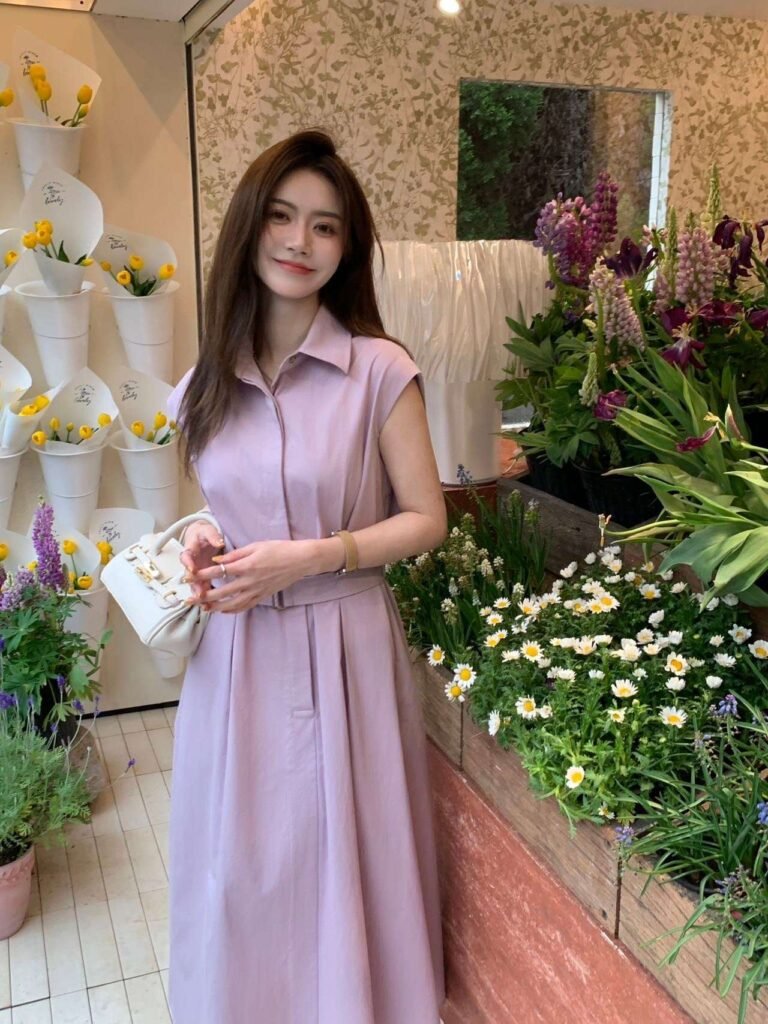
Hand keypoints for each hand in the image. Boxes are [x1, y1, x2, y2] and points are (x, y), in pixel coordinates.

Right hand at [180, 520, 225, 601]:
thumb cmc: (204, 534)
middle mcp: (191, 563)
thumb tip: (219, 542)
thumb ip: (213, 536)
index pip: (186, 556)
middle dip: (194, 585)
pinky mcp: (202, 577)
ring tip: (204, 604)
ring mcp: (196, 572)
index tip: (192, 569)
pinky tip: (210, 605)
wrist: (202, 538)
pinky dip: (206, 596)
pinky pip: (203, 587)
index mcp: (190, 550)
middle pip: (189, 576)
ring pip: (195, 585)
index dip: (188, 564)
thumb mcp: (208, 531)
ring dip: (199, 594)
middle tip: (199, 594)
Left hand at [185, 539, 308, 612]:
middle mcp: (249, 581)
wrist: (300, 560)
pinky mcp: (262, 596)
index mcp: (246, 566)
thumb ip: (234, 554)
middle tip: (189, 599)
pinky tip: (223, 611)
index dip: (201, 575)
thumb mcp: (256, 546)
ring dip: (215, 608)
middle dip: (203, 596)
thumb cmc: (279, 549)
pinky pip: (244, 606)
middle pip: (221, 592)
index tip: (188, 576)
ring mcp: (256, 591)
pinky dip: (232, 610)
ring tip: (203, 609)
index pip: (218, 572)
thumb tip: (217, 560)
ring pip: (231, 604)